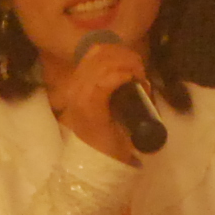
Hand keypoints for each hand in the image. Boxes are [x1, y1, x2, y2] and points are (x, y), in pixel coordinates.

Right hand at [44, 41, 151, 166]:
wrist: (100, 164)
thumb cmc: (108, 137)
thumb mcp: (110, 104)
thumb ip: (113, 86)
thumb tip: (132, 69)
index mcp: (78, 84)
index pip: (95, 51)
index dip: (118, 50)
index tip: (135, 62)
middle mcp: (75, 87)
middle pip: (100, 53)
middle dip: (126, 56)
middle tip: (140, 70)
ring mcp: (80, 96)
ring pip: (104, 63)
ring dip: (127, 65)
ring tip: (139, 76)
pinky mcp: (90, 107)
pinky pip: (106, 81)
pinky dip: (122, 76)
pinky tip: (131, 81)